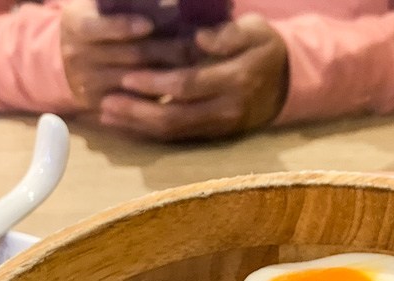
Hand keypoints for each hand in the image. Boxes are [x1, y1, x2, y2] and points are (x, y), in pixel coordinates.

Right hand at [59, 0, 194, 111]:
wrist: (59, 62)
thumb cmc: (90, 25)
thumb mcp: (91, 8)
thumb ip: (116, 3)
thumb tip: (162, 1)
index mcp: (77, 26)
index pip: (98, 27)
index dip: (122, 26)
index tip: (148, 25)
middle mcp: (81, 56)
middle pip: (129, 55)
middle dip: (165, 48)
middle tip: (194, 43)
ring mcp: (92, 84)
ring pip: (137, 80)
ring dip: (170, 71)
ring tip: (196, 61)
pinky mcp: (103, 104)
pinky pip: (136, 101)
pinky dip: (160, 93)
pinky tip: (182, 84)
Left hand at [101, 14, 287, 139]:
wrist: (287, 82)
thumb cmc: (265, 48)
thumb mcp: (255, 30)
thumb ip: (228, 34)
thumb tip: (199, 39)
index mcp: (236, 79)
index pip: (188, 85)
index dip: (156, 83)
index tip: (128, 76)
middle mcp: (226, 109)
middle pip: (176, 117)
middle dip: (138, 111)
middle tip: (106, 102)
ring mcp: (219, 126)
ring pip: (174, 132)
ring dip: (138, 125)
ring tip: (107, 115)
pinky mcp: (213, 134)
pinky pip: (178, 137)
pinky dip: (149, 131)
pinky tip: (127, 123)